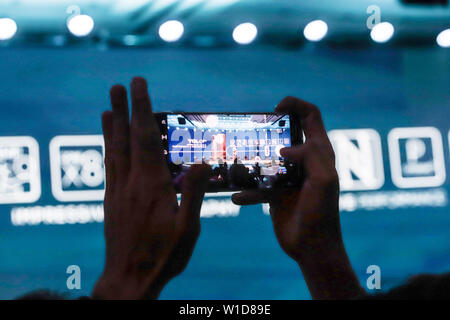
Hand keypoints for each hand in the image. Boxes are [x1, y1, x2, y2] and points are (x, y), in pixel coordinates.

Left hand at [92, 77, 210, 299]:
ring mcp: (118, 191)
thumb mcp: (188, 228)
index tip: (139, 86)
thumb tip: (202, 162)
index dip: (143, 109)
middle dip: (125, 109)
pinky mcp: (111, 201)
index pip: (147, 138)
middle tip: (119, 85)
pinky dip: (107, 148)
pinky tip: (108, 142)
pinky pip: (108, 167)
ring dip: (112, 126)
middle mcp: (131, 183)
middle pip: (127, 138)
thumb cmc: (163, 255)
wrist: (129, 279)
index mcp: (153, 185)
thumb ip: (193, 193)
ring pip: (114, 151)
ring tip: (109, 106)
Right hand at [232, 96, 363, 298]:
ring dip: (253, 157)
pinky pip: (257, 184)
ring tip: (236, 160)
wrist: (311, 247)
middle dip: (268, 128)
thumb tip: (285, 148)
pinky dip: (247, 191)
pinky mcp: (275, 192)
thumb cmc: (322, 213)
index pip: (311, 116)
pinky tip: (237, 197)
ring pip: (267, 156)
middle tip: (251, 130)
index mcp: (320, 152)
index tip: (275, 107)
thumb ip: (311, 156)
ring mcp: (288, 176)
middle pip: (286, 132)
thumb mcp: (323, 180)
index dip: (296, 105)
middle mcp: (304, 160)